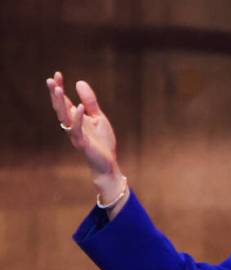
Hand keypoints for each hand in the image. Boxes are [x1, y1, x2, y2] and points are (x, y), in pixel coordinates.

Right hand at [45, 71, 124, 195]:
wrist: (107, 164)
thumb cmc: (102, 142)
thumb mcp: (98, 118)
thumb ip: (90, 102)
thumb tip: (78, 82)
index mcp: (75, 119)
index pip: (64, 101)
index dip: (59, 88)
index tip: (57, 74)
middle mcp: (71, 125)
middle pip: (60, 107)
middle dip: (55, 93)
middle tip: (51, 79)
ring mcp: (75, 134)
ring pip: (63, 117)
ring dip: (60, 103)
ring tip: (58, 88)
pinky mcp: (82, 143)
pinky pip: (77, 129)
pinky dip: (78, 118)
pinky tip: (80, 106)